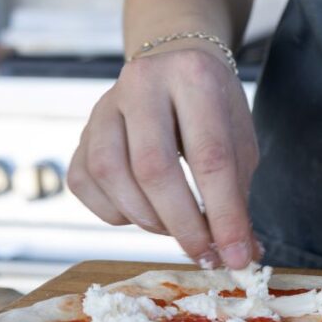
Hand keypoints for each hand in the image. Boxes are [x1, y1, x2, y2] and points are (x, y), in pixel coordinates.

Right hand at [68, 46, 259, 268]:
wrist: (172, 64)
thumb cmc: (212, 110)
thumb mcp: (238, 142)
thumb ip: (238, 196)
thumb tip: (239, 254)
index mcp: (193, 77)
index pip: (209, 157)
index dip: (224, 215)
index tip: (236, 257)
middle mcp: (142, 83)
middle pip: (153, 168)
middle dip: (182, 224)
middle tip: (204, 254)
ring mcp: (104, 107)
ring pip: (112, 175)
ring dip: (147, 219)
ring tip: (175, 227)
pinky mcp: (81, 132)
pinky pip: (86, 184)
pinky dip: (115, 212)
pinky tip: (142, 211)